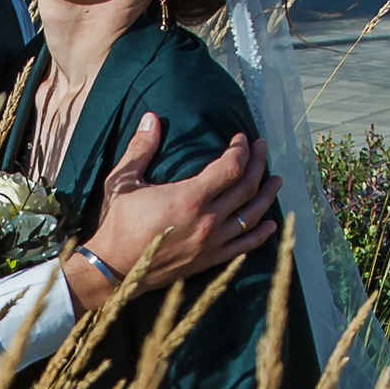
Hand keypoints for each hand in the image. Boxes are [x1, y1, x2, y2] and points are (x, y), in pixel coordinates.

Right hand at [80, 118, 279, 296]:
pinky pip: (244, 246)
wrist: (114, 270)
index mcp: (189, 198)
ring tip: (275, 180)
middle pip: (247, 187)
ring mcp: (212, 242)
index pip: (231, 167)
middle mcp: (207, 220)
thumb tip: (150, 118)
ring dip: (267, 195)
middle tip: (262, 148)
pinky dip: (260, 233)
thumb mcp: (123, 181)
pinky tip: (269, 223)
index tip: (240, 139)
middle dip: (258, 163)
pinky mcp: (209, 260)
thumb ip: (141, 148)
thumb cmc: (117, 224)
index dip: (241, 150)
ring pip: (252, 215)